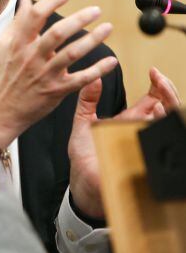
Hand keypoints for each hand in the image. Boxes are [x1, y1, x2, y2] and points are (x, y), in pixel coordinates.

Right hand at [0, 0, 118, 148]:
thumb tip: (26, 1)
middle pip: (58, 33)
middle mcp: (32, 57)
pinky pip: (81, 79)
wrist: (1, 110)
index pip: (36, 16)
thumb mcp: (3, 46)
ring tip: (107, 27)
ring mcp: (45, 74)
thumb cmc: (3, 76)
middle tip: (96, 10)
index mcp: (18, 43)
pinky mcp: (56, 90)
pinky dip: (98, 70)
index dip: (54, 0)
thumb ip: (16, 22)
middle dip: (79, 19)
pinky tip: (111, 61)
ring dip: (92, 40)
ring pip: (72, 53)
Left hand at [68, 67, 180, 217]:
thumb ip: (87, 101)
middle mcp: (142, 131)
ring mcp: (146, 146)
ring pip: (171, 128)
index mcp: (131, 120)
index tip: (153, 70)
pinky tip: (155, 122)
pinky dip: (164, 133)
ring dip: (170, 112)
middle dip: (170, 93)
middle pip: (169, 109)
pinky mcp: (145, 162)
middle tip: (160, 79)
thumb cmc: (84, 155)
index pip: (155, 99)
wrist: (81, 181)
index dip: (160, 84)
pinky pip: (165, 151)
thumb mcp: (83, 123)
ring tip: (159, 102)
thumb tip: (93, 78)